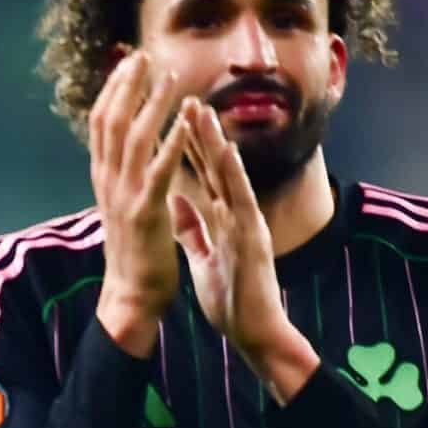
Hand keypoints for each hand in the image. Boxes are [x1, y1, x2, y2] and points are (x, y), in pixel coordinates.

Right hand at [88, 54, 196, 349]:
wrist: (130, 295)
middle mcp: (108, 181)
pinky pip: (159, 170)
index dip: (113, 89)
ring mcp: (124, 196)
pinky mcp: (145, 212)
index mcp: (104, 178)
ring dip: (153, 104)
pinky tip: (187, 119)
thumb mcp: (123, 206)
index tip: (129, 62)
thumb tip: (131, 150)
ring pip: (134, 138)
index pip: (101, 123)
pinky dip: (172, 142)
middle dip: (127, 85)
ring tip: (170, 76)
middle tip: (144, 55)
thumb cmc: (134, 252)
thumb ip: (126, 176)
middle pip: (111, 121)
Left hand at [172, 102, 312, 395]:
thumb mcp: (204, 257)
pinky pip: (241, 202)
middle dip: (199, 132)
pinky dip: (234, 176)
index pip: (202, 175)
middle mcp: (236, 214)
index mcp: (222, 218)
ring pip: (229, 176)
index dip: (186, 146)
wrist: (255, 331)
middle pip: (214, 166)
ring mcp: (246, 223)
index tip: (172, 117)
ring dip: (216, 143)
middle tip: (185, 96)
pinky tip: (225, 152)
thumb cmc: (232, 297)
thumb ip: (193, 227)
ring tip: (202, 111)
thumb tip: (176, 200)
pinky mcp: (253, 238)